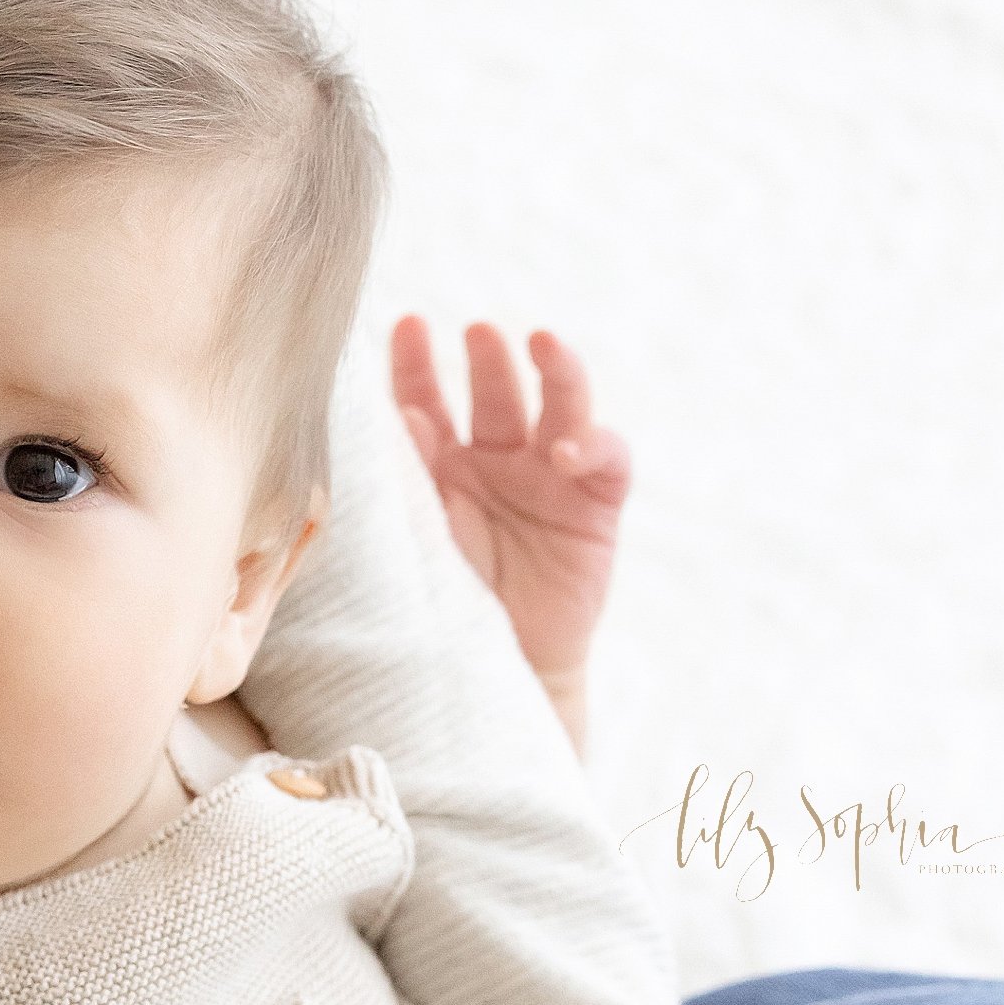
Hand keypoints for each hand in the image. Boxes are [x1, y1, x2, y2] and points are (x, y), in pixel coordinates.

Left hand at [389, 317, 630, 745]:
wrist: (497, 678)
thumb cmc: (441, 612)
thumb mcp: (411, 542)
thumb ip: (405, 484)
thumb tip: (395, 419)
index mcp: (440, 466)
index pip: (425, 401)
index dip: (416, 363)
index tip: (407, 326)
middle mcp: (496, 462)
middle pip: (495, 393)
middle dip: (488, 357)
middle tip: (476, 331)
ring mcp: (550, 478)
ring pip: (559, 406)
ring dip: (553, 370)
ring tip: (539, 340)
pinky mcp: (596, 505)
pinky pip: (608, 458)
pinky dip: (595, 442)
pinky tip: (570, 449)